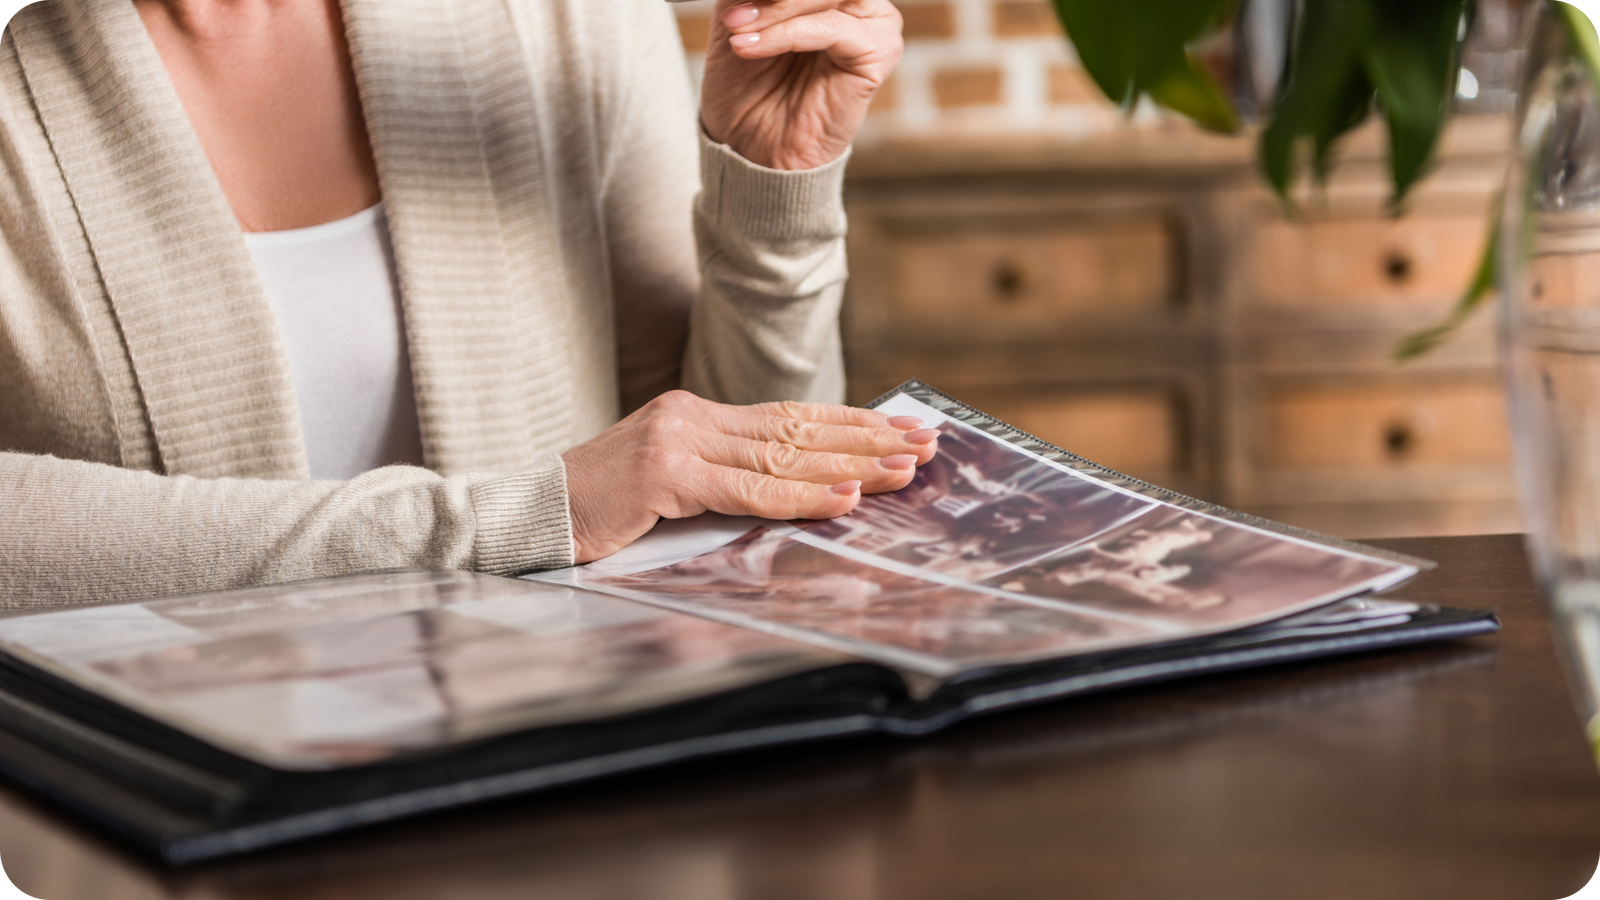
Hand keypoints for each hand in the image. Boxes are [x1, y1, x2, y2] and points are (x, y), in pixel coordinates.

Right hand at [562, 391, 937, 562]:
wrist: (522, 518)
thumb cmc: (595, 515)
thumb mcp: (668, 491)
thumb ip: (723, 484)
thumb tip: (797, 496)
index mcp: (696, 416)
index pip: (790, 415)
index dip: (851, 421)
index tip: (903, 427)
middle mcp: (691, 416)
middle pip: (798, 427)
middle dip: (869, 436)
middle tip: (927, 441)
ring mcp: (677, 439)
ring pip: (784, 454)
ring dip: (853, 463)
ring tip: (905, 467)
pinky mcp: (663, 471)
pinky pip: (748, 489)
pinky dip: (802, 494)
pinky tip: (845, 495)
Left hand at [698, 0, 902, 169]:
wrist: (751, 146)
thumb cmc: (745, 83)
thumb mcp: (738, 16)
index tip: (731, 4)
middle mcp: (860, 0)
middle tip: (732, 15)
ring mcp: (876, 22)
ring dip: (775, 9)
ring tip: (736, 30)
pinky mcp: (878, 53)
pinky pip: (834, 27)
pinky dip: (787, 33)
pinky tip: (750, 48)